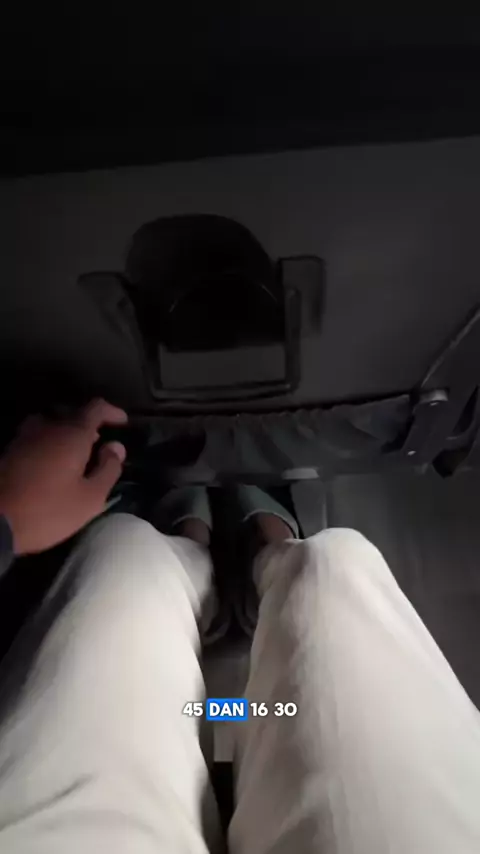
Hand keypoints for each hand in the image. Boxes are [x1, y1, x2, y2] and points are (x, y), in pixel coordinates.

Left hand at [0, 399, 127, 554]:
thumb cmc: (47, 510)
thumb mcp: (90, 497)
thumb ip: (108, 469)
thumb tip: (116, 447)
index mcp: (72, 434)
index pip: (96, 408)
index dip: (112, 412)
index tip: (122, 423)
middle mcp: (47, 427)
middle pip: (72, 413)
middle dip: (89, 424)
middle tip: (99, 443)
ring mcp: (24, 437)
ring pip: (51, 423)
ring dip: (66, 432)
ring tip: (75, 451)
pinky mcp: (10, 451)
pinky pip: (36, 436)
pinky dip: (50, 441)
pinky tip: (53, 462)